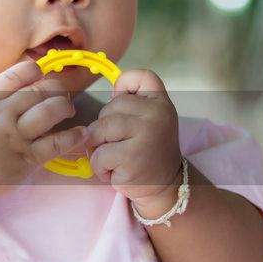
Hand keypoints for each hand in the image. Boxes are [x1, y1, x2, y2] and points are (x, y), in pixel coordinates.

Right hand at [0, 60, 90, 199]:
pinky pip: (56, 143)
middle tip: (61, 96)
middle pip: (38, 91)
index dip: (33, 70)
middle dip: (56, 89)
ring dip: (65, 106)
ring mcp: (14, 137)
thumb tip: (18, 87)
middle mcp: (2, 115)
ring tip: (69, 110)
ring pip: (49, 111)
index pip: (15, 75)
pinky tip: (82, 133)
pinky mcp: (26, 158)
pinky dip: (73, 136)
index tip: (41, 74)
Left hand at [85, 69, 182, 208]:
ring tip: (113, 157)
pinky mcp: (132, 157)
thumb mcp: (150, 120)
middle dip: (103, 127)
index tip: (121, 101)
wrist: (165, 186)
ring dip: (97, 147)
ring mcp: (146, 135)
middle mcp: (157, 115)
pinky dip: (99, 166)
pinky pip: (98, 154)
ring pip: (99, 130)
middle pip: (108, 107)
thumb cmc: (149, 151)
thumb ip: (133, 104)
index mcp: (161, 102)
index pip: (141, 76)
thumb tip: (109, 94)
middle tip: (118, 143)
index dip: (123, 84)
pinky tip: (115, 171)